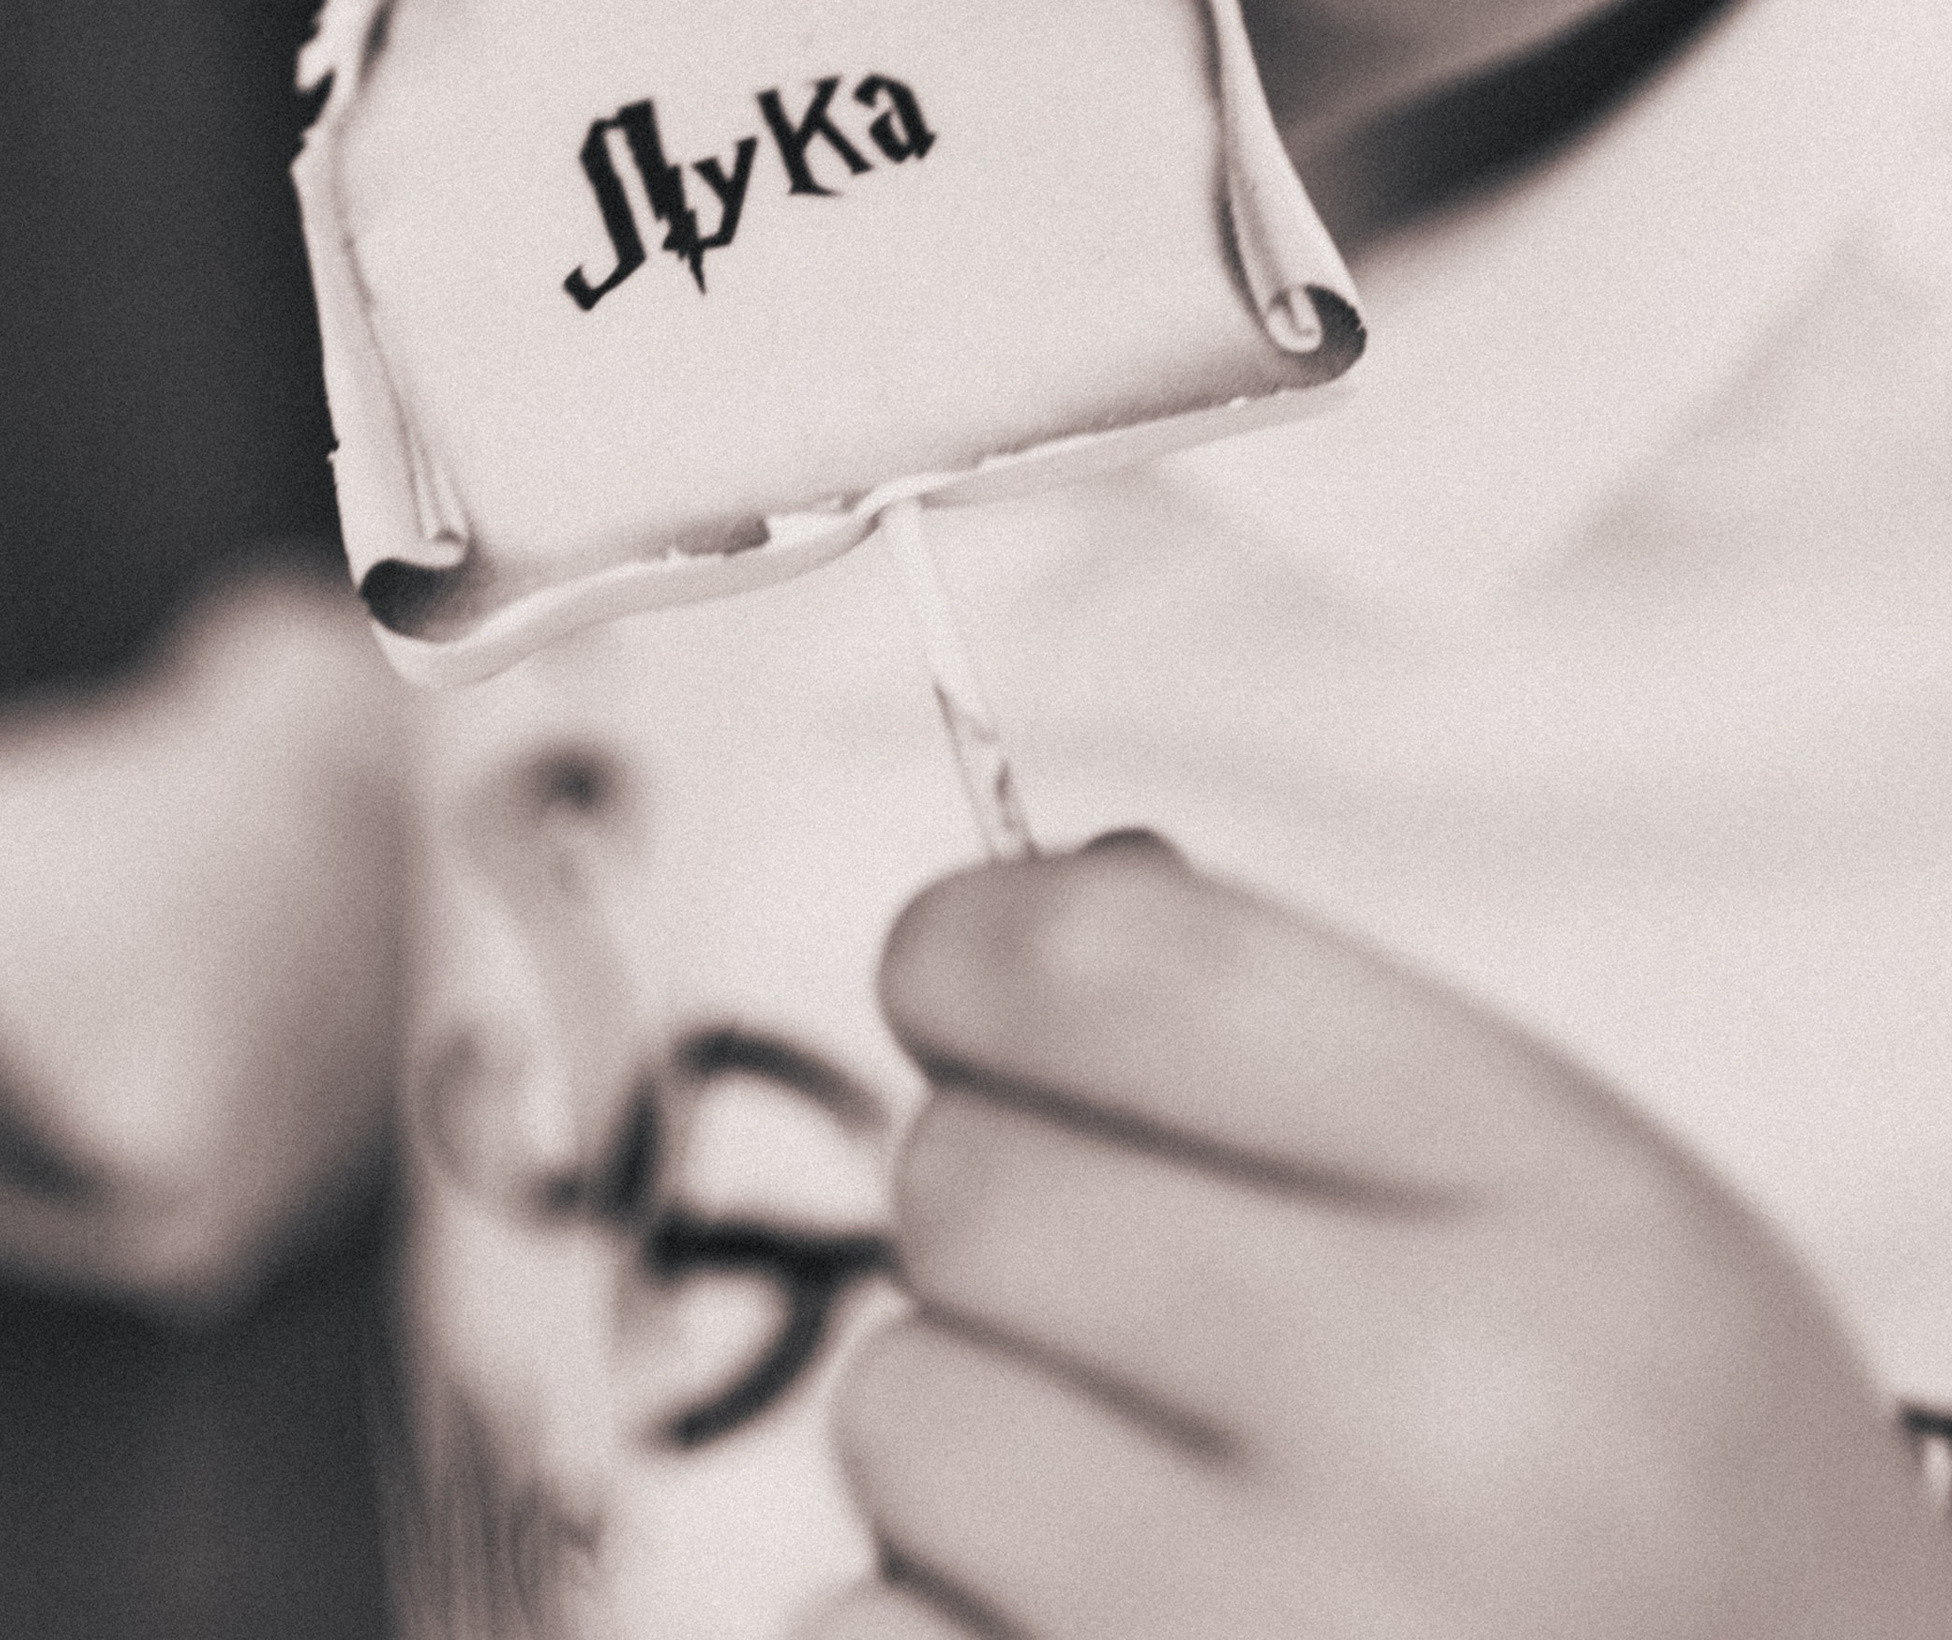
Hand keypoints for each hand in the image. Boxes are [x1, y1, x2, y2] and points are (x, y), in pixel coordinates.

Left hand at [811, 840, 1949, 1639]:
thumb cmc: (1642, 1470)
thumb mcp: (1577, 1199)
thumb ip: (1300, 1041)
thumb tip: (987, 933)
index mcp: (1557, 1217)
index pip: (1119, 968)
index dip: (974, 945)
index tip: (958, 977)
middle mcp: (1445, 1437)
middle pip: (967, 1185)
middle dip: (1002, 1213)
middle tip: (1128, 1300)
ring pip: (900, 1412)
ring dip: (970, 1436)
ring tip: (1143, 1497)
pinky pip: (862, 1622)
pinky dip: (930, 1612)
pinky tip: (1093, 1624)